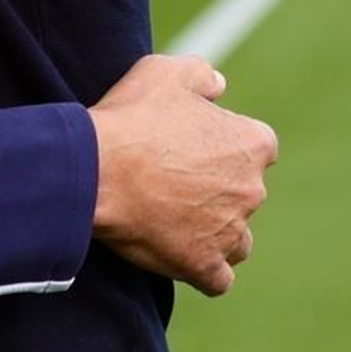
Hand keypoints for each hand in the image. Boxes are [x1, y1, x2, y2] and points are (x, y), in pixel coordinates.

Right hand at [89, 52, 278, 296]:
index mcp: (251, 144)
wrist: (95, 170)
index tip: (188, 148)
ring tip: (174, 223)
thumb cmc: (130, 118)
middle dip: (217, 190)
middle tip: (169, 182)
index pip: (255, 147)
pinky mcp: (204, 266)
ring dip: (216, 233)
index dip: (222, 146)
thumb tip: (219, 86)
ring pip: (237, 240)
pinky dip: (202, 270)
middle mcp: (251, 190)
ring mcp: (230, 232)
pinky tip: (178, 256)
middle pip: (244, 194)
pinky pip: (217, 279)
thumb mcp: (164, 72)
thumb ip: (201, 75)